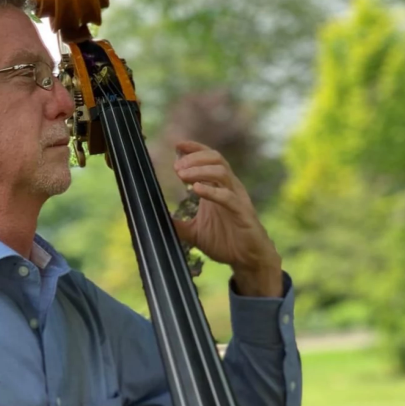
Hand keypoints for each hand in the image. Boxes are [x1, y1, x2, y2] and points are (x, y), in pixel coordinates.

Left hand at [172, 140, 282, 297]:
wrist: (247, 260)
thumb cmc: (225, 242)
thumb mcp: (195, 232)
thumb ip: (178, 225)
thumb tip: (157, 220)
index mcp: (220, 188)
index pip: (209, 159)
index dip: (194, 149)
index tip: (177, 145)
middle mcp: (230, 188)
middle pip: (215, 159)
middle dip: (194, 158)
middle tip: (176, 167)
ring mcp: (237, 199)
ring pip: (221, 172)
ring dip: (200, 170)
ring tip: (182, 176)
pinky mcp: (242, 213)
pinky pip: (227, 197)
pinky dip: (211, 191)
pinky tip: (196, 189)